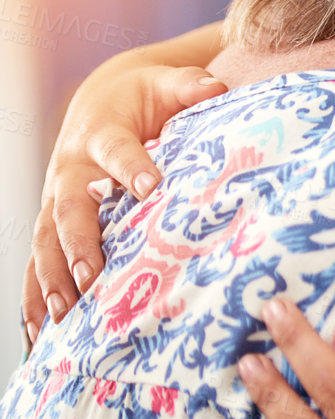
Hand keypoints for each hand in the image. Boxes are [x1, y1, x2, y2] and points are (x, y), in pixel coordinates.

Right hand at [25, 58, 224, 347]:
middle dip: (79, 244)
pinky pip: (37, 262)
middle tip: (93, 276)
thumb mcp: (167, 83)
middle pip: (69, 209)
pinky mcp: (51, 222)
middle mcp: (72, 170)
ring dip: (52, 279)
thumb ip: (190, 86)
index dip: (132, 167)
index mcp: (102, 134)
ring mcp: (56, 199)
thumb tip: (216, 85)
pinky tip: (38, 335)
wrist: (101, 99)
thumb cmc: (144, 96)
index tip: (149, 187)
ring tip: (65, 316)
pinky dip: (35, 298)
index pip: (117, 151)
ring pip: (46, 242)